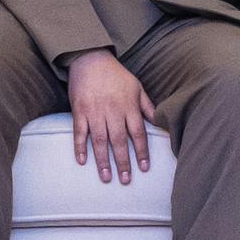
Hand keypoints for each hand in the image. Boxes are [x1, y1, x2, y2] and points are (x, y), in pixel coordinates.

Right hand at [66, 47, 158, 182]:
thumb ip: (148, 107)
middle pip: (119, 141)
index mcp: (128, 106)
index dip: (141, 151)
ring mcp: (94, 112)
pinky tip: (81, 161)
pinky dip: (79, 147)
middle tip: (125, 180)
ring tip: (106, 177)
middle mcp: (112, 111)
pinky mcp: (79, 111)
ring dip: (103, 160)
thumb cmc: (116, 75)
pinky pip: (79, 132)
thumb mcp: (137, 88)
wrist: (90, 59)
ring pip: (100, 140)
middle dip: (123, 162)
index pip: (137, 133)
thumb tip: (160, 124)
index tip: (144, 168)